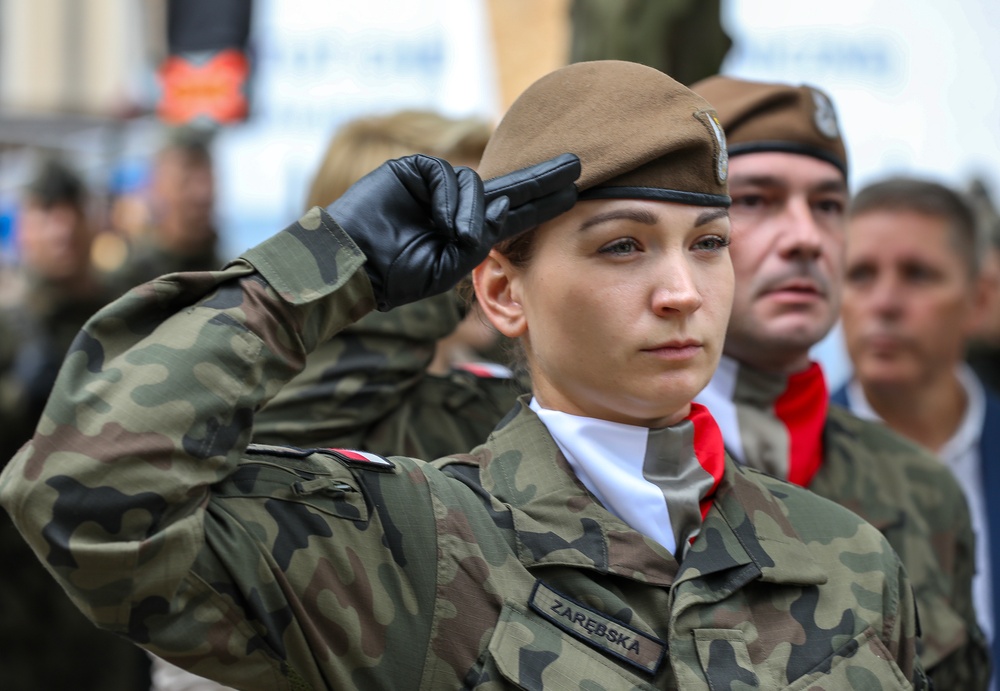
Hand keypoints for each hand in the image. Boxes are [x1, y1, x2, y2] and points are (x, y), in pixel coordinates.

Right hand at [326, 153, 579, 309]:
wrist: (353, 265)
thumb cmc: (396, 274)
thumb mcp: (449, 266)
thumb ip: (480, 241)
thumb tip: (501, 208)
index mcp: (468, 231)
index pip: (514, 212)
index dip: (544, 202)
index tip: (575, 192)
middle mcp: (457, 205)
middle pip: (508, 185)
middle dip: (542, 177)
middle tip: (576, 165)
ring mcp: (436, 185)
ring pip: (473, 185)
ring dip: (469, 212)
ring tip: (454, 236)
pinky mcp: (414, 169)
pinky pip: (446, 175)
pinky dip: (447, 198)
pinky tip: (437, 219)